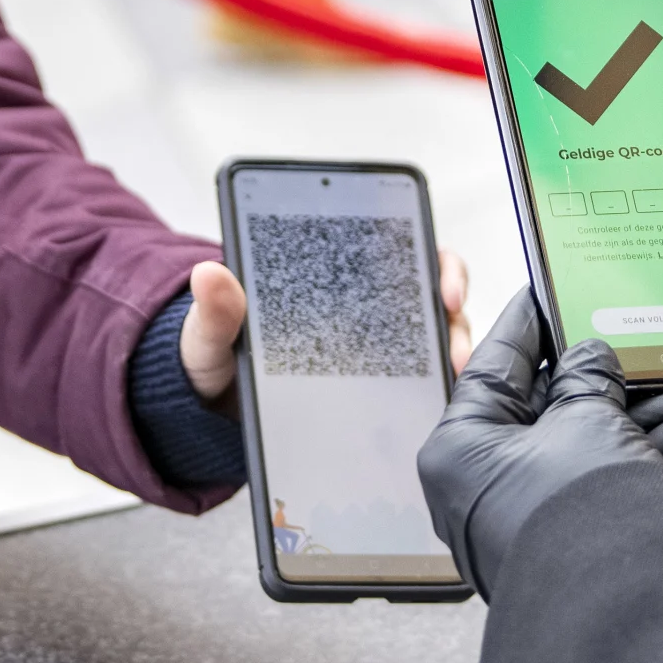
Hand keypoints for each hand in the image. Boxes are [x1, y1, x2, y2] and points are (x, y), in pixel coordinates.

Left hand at [175, 247, 472, 405]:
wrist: (209, 411)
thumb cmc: (215, 358)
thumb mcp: (211, 334)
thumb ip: (217, 309)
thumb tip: (209, 275)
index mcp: (327, 276)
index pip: (396, 252)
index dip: (431, 261)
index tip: (441, 285)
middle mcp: (360, 307)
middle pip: (428, 293)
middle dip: (452, 309)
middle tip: (452, 333)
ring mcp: (372, 347)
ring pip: (432, 337)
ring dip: (450, 349)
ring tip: (450, 373)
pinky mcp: (373, 386)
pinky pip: (415, 383)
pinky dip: (433, 387)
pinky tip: (437, 402)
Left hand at [417, 296, 662, 596]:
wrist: (624, 607)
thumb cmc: (578, 514)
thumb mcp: (584, 420)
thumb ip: (588, 379)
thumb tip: (593, 359)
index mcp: (460, 450)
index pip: (493, 368)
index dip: (527, 326)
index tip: (548, 292)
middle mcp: (484, 485)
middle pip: (544, 408)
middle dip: (600, 377)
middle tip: (630, 343)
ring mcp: (526, 517)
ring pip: (581, 445)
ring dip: (633, 415)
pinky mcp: (568, 542)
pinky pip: (601, 482)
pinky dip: (639, 455)